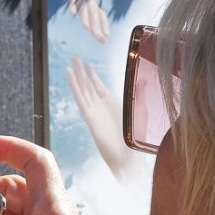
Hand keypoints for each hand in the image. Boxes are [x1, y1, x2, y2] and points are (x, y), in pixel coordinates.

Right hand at [67, 57, 130, 179]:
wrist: (128, 157)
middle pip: (88, 86)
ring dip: (77, 76)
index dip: (93, 75)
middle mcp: (100, 107)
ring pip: (83, 90)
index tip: (88, 64)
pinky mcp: (90, 117)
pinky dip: (74, 86)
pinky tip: (70, 74)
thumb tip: (143, 79)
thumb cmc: (135, 138)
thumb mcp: (140, 110)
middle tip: (76, 57)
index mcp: (111, 105)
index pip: (99, 87)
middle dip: (82, 72)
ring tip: (72, 62)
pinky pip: (80, 98)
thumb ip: (140, 93)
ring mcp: (94, 111)